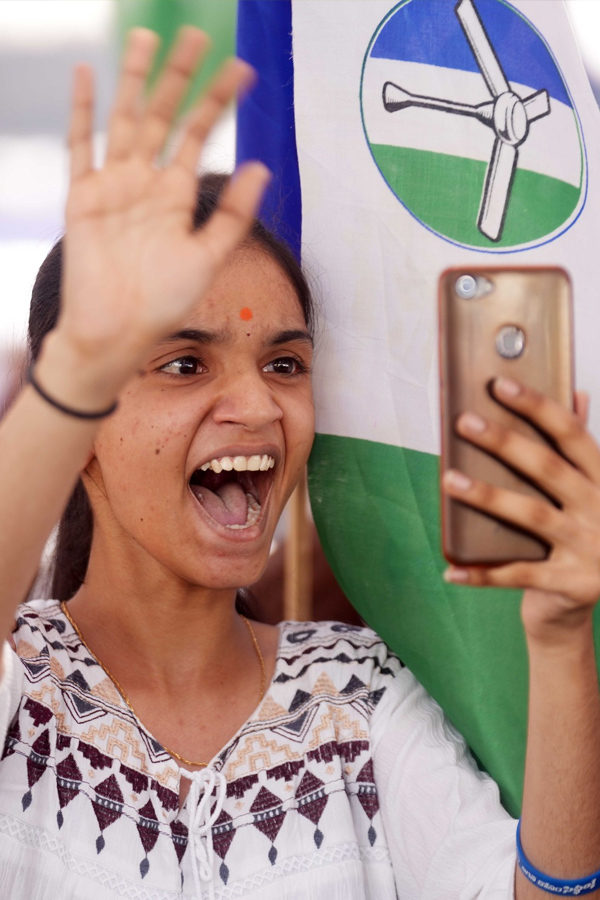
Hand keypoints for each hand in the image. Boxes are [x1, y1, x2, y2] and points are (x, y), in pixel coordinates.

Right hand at [52, 28, 268, 393]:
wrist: (117, 333)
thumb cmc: (164, 304)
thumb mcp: (208, 258)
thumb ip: (233, 215)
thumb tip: (261, 167)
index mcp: (177, 196)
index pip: (199, 135)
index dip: (219, 102)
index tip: (242, 70)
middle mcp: (146, 183)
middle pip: (163, 116)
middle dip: (178, 77)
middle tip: (194, 35)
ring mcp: (113, 186)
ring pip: (124, 120)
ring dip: (134, 80)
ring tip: (145, 37)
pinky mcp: (82, 197)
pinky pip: (80, 146)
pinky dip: (82, 111)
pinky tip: (87, 75)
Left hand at [442, 377, 599, 642]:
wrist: (585, 601)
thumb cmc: (581, 535)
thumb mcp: (590, 491)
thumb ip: (579, 450)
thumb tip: (575, 392)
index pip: (572, 434)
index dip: (538, 407)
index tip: (501, 384)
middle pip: (548, 469)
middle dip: (504, 442)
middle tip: (463, 422)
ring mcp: (590, 548)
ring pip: (532, 516)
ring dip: (487, 496)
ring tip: (449, 480)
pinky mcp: (573, 584)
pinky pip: (519, 575)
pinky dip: (482, 574)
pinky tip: (450, 569)